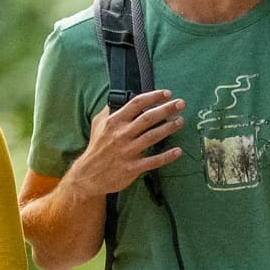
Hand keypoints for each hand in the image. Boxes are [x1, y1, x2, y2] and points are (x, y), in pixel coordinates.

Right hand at [67, 89, 185, 197]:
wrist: (88, 175)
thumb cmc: (96, 148)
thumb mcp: (98, 124)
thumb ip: (110, 110)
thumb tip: (120, 97)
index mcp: (114, 122)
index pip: (136, 104)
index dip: (153, 97)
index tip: (167, 94)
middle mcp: (121, 134)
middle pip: (148, 118)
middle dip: (166, 109)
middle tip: (181, 104)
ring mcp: (127, 152)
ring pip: (152, 136)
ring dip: (169, 128)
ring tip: (180, 121)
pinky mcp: (132, 168)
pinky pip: (153, 161)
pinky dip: (166, 156)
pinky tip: (178, 151)